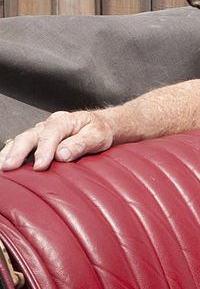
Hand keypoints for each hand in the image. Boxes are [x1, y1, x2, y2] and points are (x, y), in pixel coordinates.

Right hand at [0, 110, 114, 170]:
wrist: (101, 126)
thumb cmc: (99, 131)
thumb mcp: (97, 137)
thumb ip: (80, 144)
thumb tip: (61, 154)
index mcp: (64, 121)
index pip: (50, 135)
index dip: (44, 151)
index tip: (40, 166)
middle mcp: (48, 124)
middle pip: (29, 136)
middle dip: (17, 152)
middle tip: (9, 167)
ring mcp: (40, 131)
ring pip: (20, 140)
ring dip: (8, 153)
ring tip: (2, 168)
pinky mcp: (37, 140)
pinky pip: (20, 145)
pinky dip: (10, 154)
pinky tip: (5, 164)